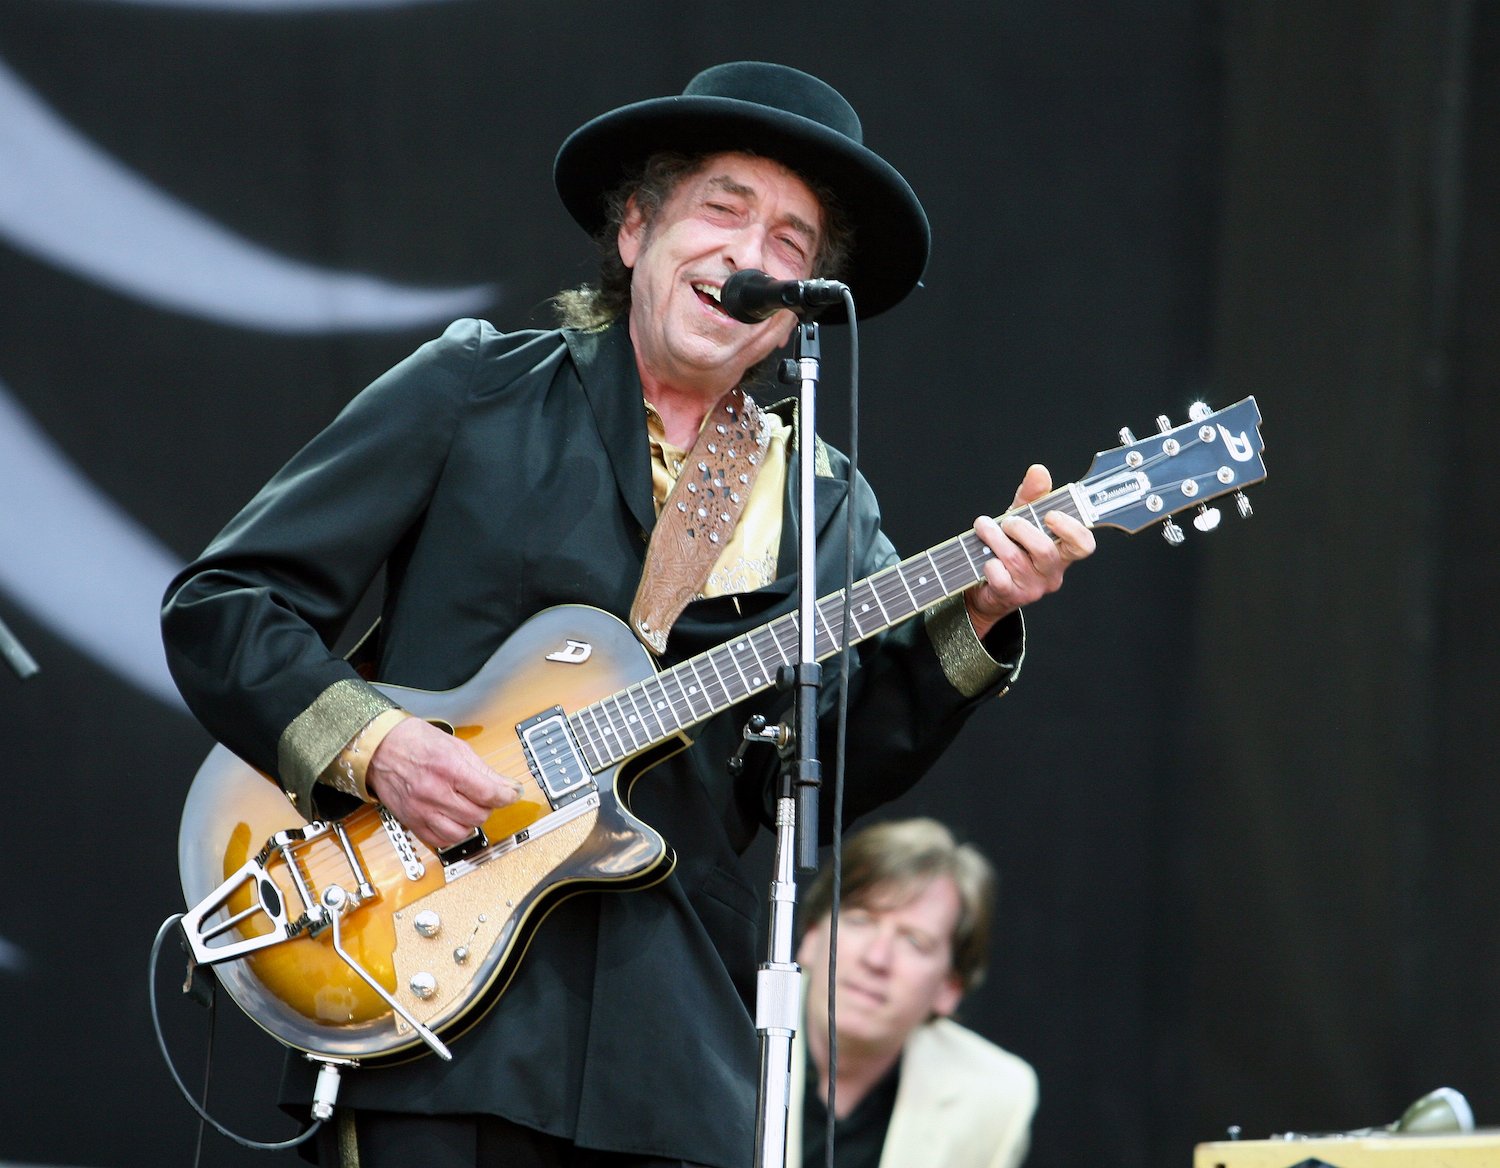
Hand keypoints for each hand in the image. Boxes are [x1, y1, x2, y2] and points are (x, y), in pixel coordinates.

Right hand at [365, 717, 521, 849]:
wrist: (379, 749)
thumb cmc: (414, 742)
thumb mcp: (456, 746)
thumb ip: (483, 770)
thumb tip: (507, 786)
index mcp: (448, 768)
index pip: (490, 793)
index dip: (508, 796)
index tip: (513, 794)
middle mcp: (434, 792)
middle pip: (479, 815)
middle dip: (489, 806)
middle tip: (486, 796)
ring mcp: (421, 810)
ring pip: (462, 832)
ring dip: (471, 822)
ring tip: (468, 807)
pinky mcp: (412, 822)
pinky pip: (440, 840)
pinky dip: (452, 833)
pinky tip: (453, 818)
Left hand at [964, 464, 1095, 639]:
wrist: (986, 586)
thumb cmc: (1010, 547)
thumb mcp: (1022, 518)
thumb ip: (1031, 496)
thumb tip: (1038, 471)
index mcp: (1062, 551)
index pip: (1083, 545)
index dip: (1071, 529)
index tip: (1050, 515)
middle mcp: (1052, 572)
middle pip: (1045, 550)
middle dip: (1020, 528)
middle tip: (1006, 522)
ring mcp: (1033, 587)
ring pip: (1016, 560)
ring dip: (995, 538)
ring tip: (983, 527)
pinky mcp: (1011, 597)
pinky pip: (999, 577)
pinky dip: (988, 563)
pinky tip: (985, 559)